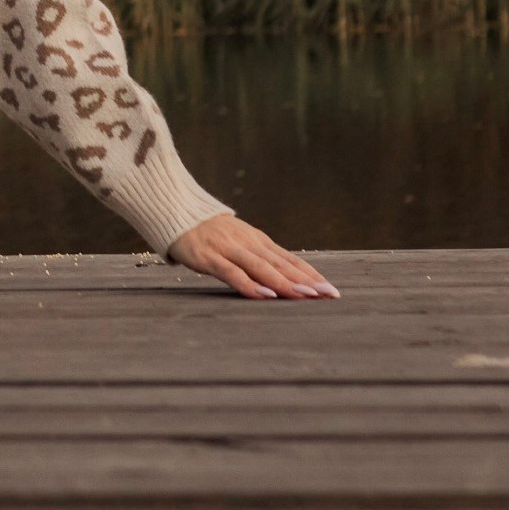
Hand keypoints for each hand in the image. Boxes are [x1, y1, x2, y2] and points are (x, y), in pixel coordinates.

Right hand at [168, 216, 337, 301]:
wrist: (177, 213)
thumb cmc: (211, 234)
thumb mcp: (240, 243)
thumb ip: (259, 259)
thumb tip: (287, 278)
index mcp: (258, 241)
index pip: (290, 259)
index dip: (311, 274)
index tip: (331, 289)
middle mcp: (248, 243)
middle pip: (281, 264)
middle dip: (306, 280)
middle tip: (327, 294)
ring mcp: (229, 249)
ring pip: (262, 268)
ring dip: (285, 282)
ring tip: (305, 296)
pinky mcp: (210, 257)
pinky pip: (232, 273)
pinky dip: (250, 284)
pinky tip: (265, 295)